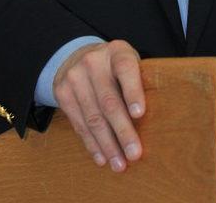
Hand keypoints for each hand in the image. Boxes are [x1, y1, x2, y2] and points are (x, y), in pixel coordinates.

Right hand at [53, 40, 144, 171]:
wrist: (77, 56)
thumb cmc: (115, 67)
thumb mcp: (128, 63)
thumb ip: (138, 83)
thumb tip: (154, 123)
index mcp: (117, 51)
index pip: (125, 69)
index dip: (133, 91)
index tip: (139, 114)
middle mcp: (93, 61)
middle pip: (109, 101)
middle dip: (123, 131)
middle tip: (134, 154)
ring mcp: (75, 76)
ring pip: (93, 117)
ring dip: (107, 144)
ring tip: (119, 164)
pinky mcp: (62, 92)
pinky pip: (79, 123)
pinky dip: (92, 144)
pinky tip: (102, 157)